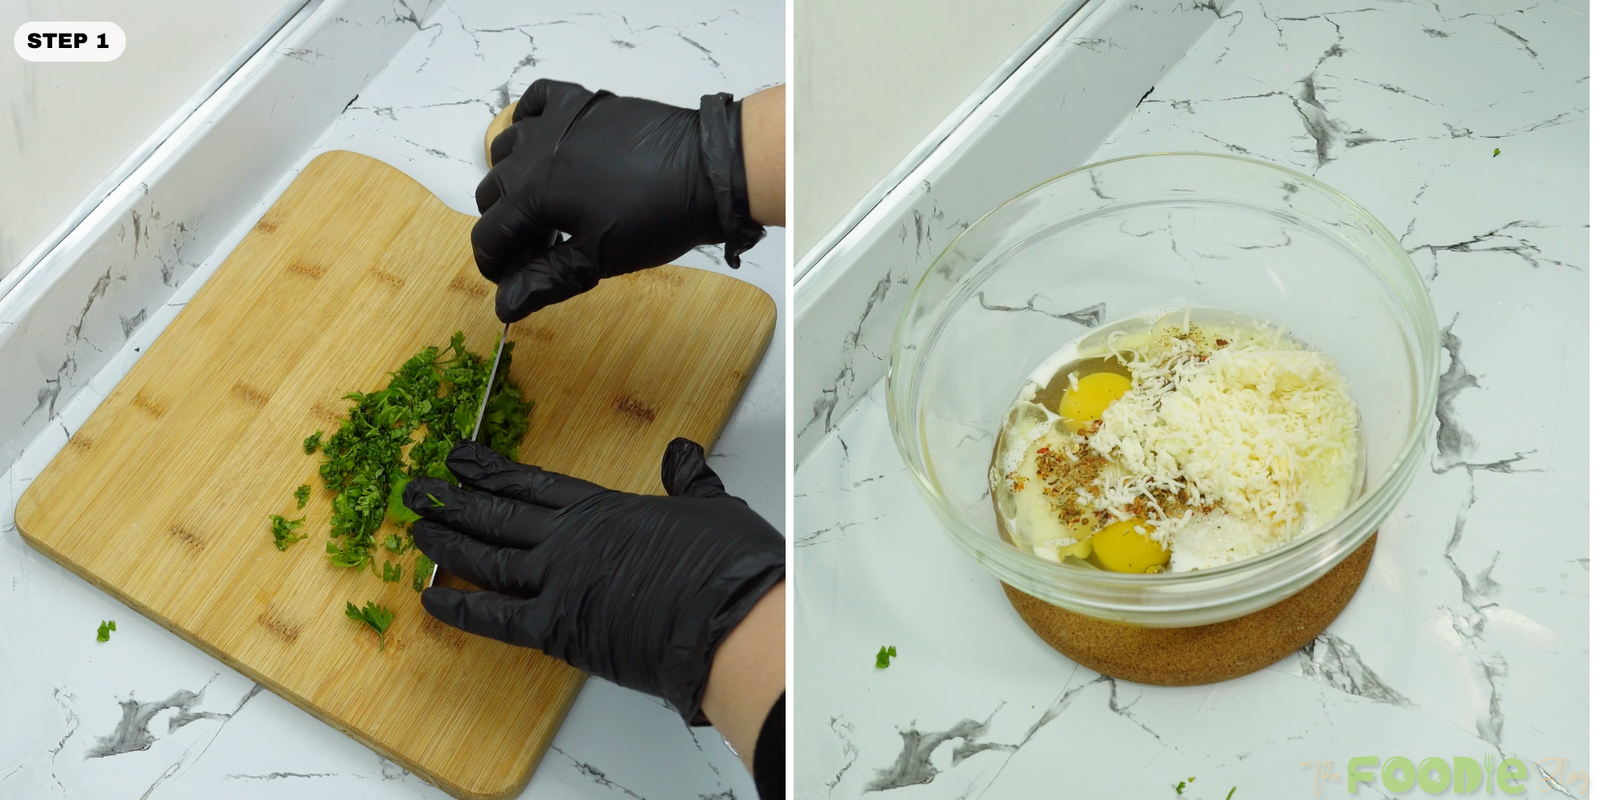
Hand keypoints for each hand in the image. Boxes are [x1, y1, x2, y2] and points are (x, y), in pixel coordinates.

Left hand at [403, 439, 784, 723]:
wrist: (728, 621)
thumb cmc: (725, 567)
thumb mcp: (709, 507)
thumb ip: (687, 480)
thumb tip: (683, 453)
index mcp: (603, 509)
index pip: (532, 484)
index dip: (491, 471)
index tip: (460, 459)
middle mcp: (570, 540)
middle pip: (498, 515)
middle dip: (454, 499)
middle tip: (417, 489)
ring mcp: (558, 583)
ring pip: (487, 559)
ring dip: (449, 544)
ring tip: (417, 530)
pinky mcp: (557, 630)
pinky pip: (495, 619)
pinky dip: (461, 611)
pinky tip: (431, 601)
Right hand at [472, 79, 764, 321]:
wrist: (709, 170)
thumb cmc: (657, 217)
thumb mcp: (599, 259)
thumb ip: (546, 280)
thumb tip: (504, 307)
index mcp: (535, 192)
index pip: (489, 234)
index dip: (495, 264)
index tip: (515, 280)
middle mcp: (535, 151)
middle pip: (492, 193)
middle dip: (507, 227)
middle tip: (542, 250)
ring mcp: (557, 122)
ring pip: (506, 149)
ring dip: (513, 180)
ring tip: (547, 207)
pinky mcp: (581, 103)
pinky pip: (535, 102)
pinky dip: (528, 121)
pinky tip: (542, 144)